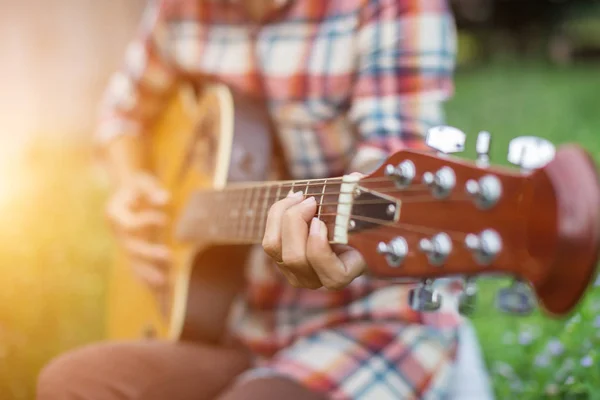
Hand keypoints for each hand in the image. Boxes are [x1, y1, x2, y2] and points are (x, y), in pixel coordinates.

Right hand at [105, 172, 170, 288]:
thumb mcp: (142, 182)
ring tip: (164, 282)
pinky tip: (161, 290)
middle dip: (149, 253)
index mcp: (114, 214)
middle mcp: (117, 233)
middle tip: (168, 255)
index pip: (129, 224)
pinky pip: (138, 268)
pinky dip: (148, 278)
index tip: (165, 218)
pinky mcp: (132, 252)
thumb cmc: (136, 184)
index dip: (146, 222)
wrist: (127, 191)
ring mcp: (123, 245)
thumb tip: (165, 199)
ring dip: (148, 273)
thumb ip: (151, 190)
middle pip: (131, 248)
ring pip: (134, 263)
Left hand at [262, 186, 366, 289]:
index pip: (334, 277)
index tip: (320, 222)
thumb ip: (362, 196)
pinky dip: (276, 215)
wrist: (341, 227)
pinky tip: (291, 199)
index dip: (320, 249)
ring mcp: (295, 273)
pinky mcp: (279, 261)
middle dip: (296, 222)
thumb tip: (357, 177)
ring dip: (283, 215)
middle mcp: (318, 280)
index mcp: (344, 273)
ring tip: (299, 196)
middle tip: (311, 200)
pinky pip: (269, 241)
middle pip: (295, 258)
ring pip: (275, 248)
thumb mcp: (363, 210)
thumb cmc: (355, 219)